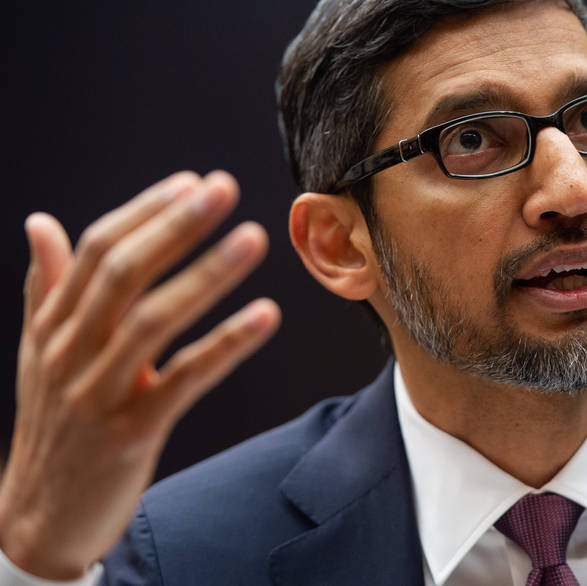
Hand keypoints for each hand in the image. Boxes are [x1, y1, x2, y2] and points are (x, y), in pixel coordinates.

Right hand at [0, 171, 280, 579]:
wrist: (41, 516)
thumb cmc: (55, 424)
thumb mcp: (40, 353)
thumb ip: (47, 287)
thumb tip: (40, 222)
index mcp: (53, 326)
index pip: (96, 250)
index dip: (146, 212)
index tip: (193, 182)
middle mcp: (69, 352)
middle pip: (122, 274)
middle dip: (175, 226)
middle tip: (223, 189)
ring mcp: (97, 393)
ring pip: (153, 321)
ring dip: (207, 275)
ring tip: (253, 238)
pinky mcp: (130, 432)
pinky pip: (184, 380)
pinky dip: (227, 344)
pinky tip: (267, 315)